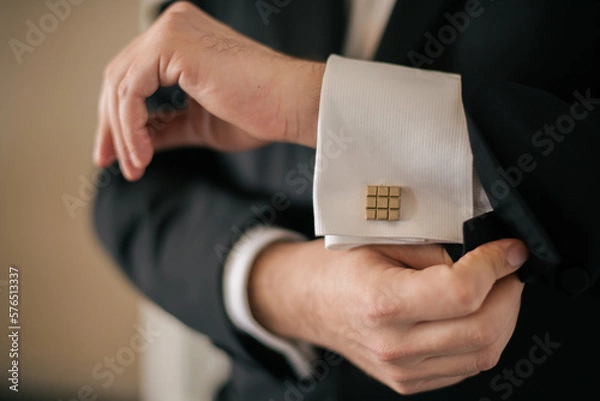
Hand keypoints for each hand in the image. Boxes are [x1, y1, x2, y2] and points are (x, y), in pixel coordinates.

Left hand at [93, 1, 323, 179]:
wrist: (291, 106)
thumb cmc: (259, 113)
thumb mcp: (198, 124)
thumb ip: (165, 126)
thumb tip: (135, 143)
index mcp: (180, 39)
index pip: (132, 76)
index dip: (117, 117)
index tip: (116, 154)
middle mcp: (172, 26)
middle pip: (118, 77)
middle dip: (110, 125)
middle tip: (108, 162)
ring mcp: (171, 30)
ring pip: (121, 85)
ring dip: (123, 133)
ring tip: (135, 167)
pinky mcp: (172, 43)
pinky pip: (131, 89)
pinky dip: (131, 125)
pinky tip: (143, 153)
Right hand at [249, 239, 527, 394]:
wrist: (307, 302)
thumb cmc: (338, 266)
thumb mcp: (379, 241)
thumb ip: (433, 251)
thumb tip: (480, 259)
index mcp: (381, 301)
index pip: (461, 292)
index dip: (495, 266)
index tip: (509, 250)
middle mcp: (393, 343)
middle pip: (483, 329)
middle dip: (510, 294)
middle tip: (507, 270)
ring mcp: (401, 369)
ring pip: (483, 353)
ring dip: (503, 318)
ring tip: (495, 291)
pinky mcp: (407, 381)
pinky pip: (466, 367)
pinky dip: (483, 339)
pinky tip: (474, 314)